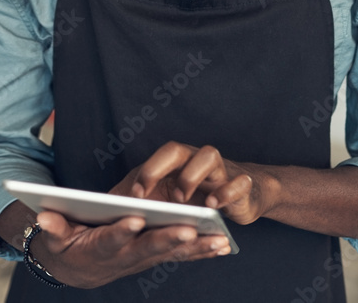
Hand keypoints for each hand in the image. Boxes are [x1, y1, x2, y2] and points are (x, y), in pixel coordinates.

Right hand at [30, 210, 231, 288]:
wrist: (79, 268)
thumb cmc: (67, 244)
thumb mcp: (55, 235)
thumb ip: (53, 226)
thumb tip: (42, 216)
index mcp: (100, 246)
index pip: (111, 239)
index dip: (122, 231)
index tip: (134, 219)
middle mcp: (125, 256)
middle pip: (148, 248)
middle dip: (169, 239)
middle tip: (189, 229)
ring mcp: (142, 258)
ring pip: (171, 253)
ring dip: (195, 247)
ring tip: (218, 239)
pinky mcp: (154, 256)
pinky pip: (180, 255)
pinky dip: (201, 252)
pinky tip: (222, 245)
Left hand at [126, 141, 280, 225]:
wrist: (245, 197)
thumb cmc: (201, 196)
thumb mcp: (170, 198)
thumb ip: (144, 197)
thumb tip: (111, 206)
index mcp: (178, 162)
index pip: (158, 156)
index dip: (146, 172)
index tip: (134, 196)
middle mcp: (197, 160)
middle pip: (178, 150)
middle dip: (161, 169)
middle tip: (153, 196)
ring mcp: (221, 171)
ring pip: (209, 156)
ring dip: (193, 176)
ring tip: (184, 201)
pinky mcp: (242, 186)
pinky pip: (239, 181)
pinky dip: (227, 192)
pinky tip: (214, 206)